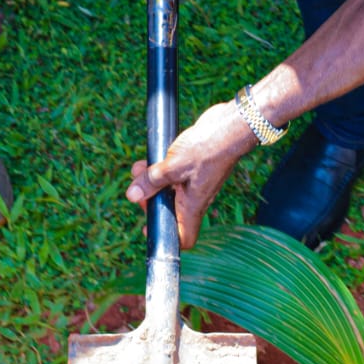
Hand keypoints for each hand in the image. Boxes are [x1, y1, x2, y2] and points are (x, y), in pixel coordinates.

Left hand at [126, 99, 256, 247]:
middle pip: (170, 212)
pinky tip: (151, 158)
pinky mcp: (193, 166)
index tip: (150, 227)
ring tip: (138, 170)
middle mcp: (195, 197)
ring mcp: (194, 181)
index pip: (184, 237)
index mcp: (193, 205)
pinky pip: (173, 174)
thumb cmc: (209, 149)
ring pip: (169, 190)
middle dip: (150, 202)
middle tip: (138, 190)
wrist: (231, 126)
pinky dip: (159, 169)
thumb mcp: (173, 166)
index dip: (167, 238)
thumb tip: (133, 196)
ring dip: (151, 182)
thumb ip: (152, 181)